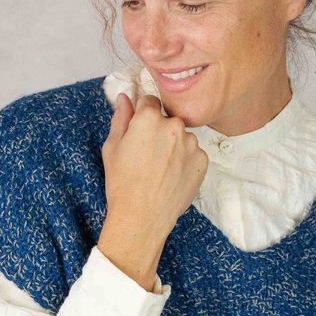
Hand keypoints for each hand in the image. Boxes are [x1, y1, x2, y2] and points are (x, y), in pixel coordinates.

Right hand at [102, 92, 208, 240]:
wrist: (143, 217)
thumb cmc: (122, 183)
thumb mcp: (112, 148)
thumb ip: (121, 118)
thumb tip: (125, 98)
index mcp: (149, 118)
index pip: (150, 101)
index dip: (143, 115)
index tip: (140, 131)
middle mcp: (174, 126)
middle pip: (168, 120)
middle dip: (160, 131)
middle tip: (148, 156)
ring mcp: (191, 144)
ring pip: (182, 137)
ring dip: (174, 146)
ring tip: (161, 170)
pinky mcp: (202, 160)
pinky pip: (193, 153)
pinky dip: (185, 161)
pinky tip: (172, 177)